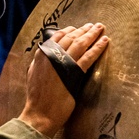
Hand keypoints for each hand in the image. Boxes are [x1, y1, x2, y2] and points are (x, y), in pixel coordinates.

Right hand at [19, 22, 108, 137]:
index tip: (79, 28)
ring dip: (93, 34)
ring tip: (101, 29)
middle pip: (72, 37)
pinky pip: (88, 56)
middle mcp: (52, 55)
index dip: (71, 30)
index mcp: (42, 54)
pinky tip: (105, 42)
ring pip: (81, 44)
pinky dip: (98, 47)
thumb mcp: (34, 73)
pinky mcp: (74, 73)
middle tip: (95, 25)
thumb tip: (45, 53)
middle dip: (84, 30)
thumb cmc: (38, 97)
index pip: (58, 36)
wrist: (40, 113)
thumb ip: (41, 61)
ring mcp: (63, 63)